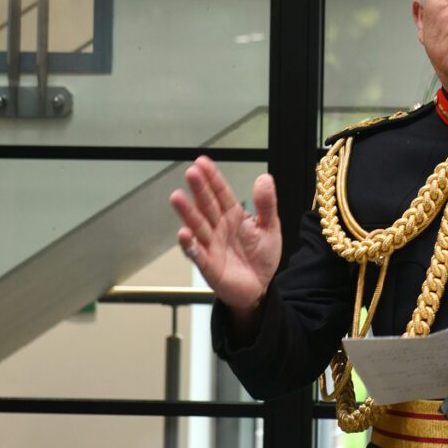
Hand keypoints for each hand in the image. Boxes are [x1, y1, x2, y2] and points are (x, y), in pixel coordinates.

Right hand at [169, 156, 281, 314]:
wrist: (260, 286)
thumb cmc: (261, 256)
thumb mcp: (270, 227)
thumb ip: (267, 204)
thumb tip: (265, 178)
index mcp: (233, 216)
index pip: (221, 193)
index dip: (212, 178)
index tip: (202, 162)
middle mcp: (219, 227)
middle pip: (207, 205)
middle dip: (199, 189)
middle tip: (191, 172)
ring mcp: (211, 245)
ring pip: (197, 226)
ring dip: (187, 212)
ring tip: (177, 197)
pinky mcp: (208, 265)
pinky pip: (197, 253)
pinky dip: (189, 245)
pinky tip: (184, 234)